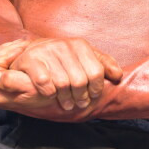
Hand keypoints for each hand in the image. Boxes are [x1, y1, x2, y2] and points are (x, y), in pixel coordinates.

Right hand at [0, 36, 122, 115]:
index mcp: (79, 45)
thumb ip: (103, 64)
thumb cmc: (62, 60)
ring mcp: (46, 51)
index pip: (96, 72)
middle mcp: (64, 45)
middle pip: (80, 81)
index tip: (92, 96)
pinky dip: (49, 93)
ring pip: (63, 84)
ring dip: (65, 99)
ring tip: (67, 104)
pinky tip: (50, 95)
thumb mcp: (84, 59)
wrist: (30, 53)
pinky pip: (44, 83)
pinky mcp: (31, 60)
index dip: (96, 89)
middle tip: (79, 104)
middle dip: (81, 97)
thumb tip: (118, 76)